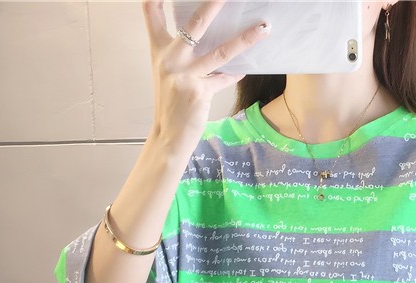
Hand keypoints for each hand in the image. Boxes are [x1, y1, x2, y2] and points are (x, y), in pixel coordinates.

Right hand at [142, 0, 271, 157]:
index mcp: (159, 50)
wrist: (168, 136)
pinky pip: (225, 78)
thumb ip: (180, 53)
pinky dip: (236, 73)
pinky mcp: (199, 92)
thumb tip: (205, 35)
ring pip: (221, 52)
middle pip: (195, 23)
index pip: (151, 12)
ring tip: (264, 28)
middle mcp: (170, 59)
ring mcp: (185, 75)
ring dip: (245, 39)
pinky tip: (246, 68)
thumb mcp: (167, 73)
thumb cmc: (171, 104)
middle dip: (214, 4)